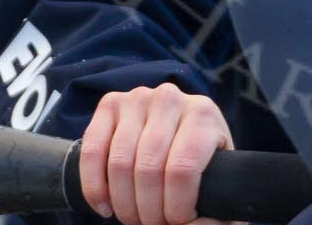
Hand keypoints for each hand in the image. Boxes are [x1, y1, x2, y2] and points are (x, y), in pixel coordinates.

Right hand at [80, 85, 235, 224]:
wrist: (183, 136)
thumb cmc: (202, 166)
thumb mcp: (219, 184)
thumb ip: (217, 214)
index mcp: (203, 114)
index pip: (182, 170)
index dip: (176, 208)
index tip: (178, 221)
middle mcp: (170, 98)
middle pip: (148, 169)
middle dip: (148, 210)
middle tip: (154, 223)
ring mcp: (137, 98)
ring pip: (119, 164)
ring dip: (123, 203)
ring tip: (135, 217)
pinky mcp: (110, 104)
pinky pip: (92, 151)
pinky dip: (93, 186)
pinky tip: (105, 206)